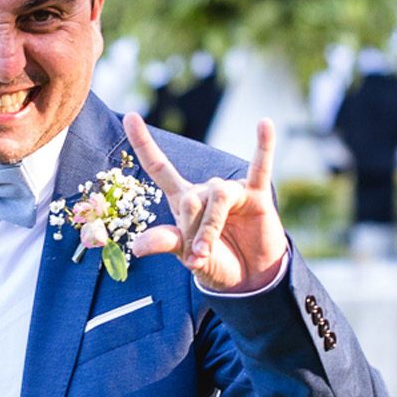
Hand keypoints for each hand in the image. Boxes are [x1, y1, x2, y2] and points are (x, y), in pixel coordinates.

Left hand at [123, 114, 288, 293]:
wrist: (250, 279)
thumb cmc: (216, 263)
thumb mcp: (186, 255)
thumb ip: (165, 243)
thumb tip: (136, 247)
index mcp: (184, 200)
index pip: (159, 167)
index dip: (144, 143)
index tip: (130, 117)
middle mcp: (207, 191)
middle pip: (192, 198)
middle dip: (193, 230)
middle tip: (197, 255)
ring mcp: (233, 191)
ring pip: (218, 196)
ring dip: (211, 227)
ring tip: (206, 253)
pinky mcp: (258, 196)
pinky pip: (260, 167)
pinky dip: (264, 146)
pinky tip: (265, 124)